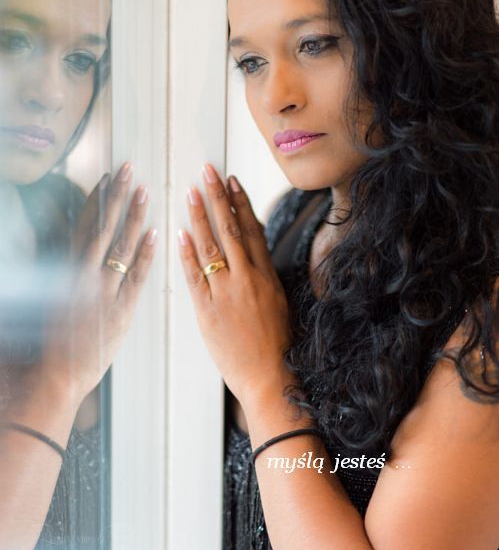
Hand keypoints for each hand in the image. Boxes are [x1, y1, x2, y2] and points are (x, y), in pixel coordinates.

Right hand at [38, 162, 156, 402]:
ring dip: (134, 217)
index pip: (83, 226)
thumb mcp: (49, 300)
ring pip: (120, 246)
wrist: (52, 378)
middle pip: (102, 227)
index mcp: (64, 271)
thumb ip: (59, 272)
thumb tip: (67, 248)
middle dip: (116, 197)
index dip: (96, 200)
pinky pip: (135, 277)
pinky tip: (156, 234)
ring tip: (144, 191)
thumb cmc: (47, 344)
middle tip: (129, 171)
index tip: (106, 180)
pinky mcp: (119, 312)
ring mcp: (101, 292)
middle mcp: (82, 276)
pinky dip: (145, 255)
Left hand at [177, 163, 291, 407]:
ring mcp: (227, 293)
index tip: (232, 181)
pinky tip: (180, 233)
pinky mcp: (208, 311)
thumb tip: (251, 256)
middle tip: (208, 172)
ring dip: (200, 216)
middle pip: (232, 229)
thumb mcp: (278, 304)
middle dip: (219, 198)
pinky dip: (187, 254)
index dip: (241, 203)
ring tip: (191, 192)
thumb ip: (263, 278)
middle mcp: (248, 279)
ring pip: (212, 246)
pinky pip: (195, 276)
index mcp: (267, 276)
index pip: (253, 229)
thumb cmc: (277, 345)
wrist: (270, 378)